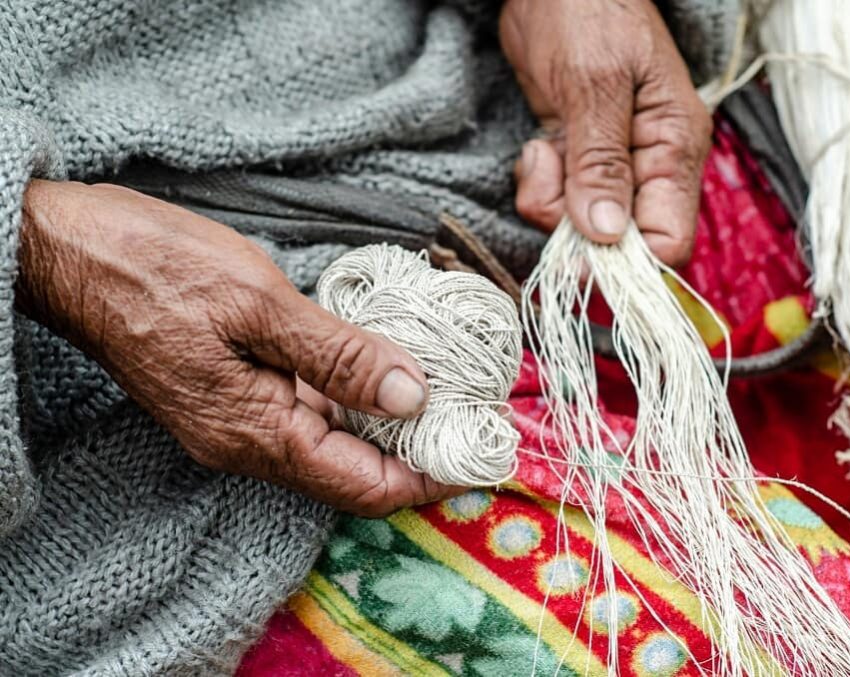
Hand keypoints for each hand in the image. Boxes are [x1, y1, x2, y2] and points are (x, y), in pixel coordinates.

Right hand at [17, 180, 460, 516]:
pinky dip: (353, 396)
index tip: (479, 456)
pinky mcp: (232, 393)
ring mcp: (237, 420)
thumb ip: (338, 355)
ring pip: (332, 441)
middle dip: (416, 451)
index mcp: (256, 433)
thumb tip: (412, 397)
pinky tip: (384, 363)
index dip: (426, 479)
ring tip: (445, 389)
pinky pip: (307, 412)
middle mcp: (247, 443)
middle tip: (474, 417)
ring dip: (388, 423)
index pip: (362, 485)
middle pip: (352, 471)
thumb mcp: (259, 302)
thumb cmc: (154, 267)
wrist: (69, 251)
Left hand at [500, 0, 711, 266]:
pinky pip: (555, 199)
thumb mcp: (595, 83)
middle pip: (618, 244)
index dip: (625, 262)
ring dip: (548, 203)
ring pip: (579, 226)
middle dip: (574, 230)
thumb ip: (601, 163)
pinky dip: (538, 184)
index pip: (668, 240)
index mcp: (673, 148)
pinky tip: (538, 145)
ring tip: (542, 150)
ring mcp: (610, 164)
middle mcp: (647, 166)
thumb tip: (607, 236)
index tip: (579, 254)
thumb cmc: (587, 10)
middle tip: (549, 182)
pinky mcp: (576, 158)